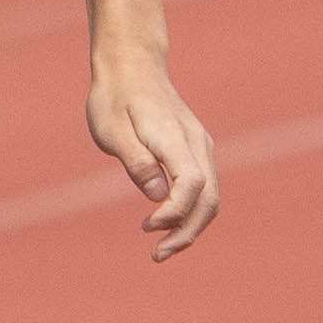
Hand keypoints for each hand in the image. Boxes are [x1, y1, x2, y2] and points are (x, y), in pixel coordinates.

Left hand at [87, 52, 220, 260]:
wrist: (131, 67)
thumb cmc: (115, 98)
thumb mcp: (112, 130)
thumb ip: (136, 162)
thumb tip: (157, 196)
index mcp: (175, 137)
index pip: (192, 184)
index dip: (175, 212)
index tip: (146, 227)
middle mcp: (196, 143)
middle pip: (209, 198)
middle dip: (187, 232)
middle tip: (158, 255)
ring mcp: (200, 146)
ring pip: (211, 196)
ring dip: (191, 226)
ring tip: (162, 248)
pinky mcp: (196, 150)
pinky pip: (204, 187)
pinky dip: (191, 211)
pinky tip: (168, 224)